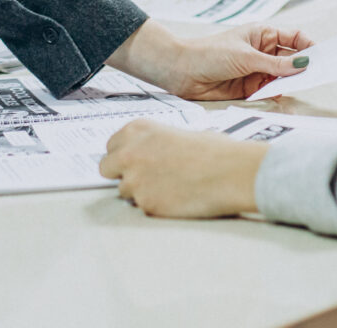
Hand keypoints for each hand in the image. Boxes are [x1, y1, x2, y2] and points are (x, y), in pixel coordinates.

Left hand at [100, 119, 266, 217]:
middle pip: (106, 168)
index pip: (111, 145)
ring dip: (140, 191)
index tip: (134, 161)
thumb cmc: (213, 151)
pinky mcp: (145, 204)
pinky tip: (176, 198)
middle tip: (143, 178)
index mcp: (138, 130)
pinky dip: (156, 205)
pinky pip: (142, 207)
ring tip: (168, 188)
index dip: (124, 155)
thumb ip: (155, 144)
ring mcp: (135, 180)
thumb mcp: (179, 133)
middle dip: (121, 173)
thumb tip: (150, 155)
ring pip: (124, 190)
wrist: (230, 171)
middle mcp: (129, 152)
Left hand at [107, 20, 312, 100]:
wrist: (181, 72)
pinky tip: (283, 96)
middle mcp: (263, 51)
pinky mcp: (250, 89)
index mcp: (263, 34)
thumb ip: (275, 64)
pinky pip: (271, 92)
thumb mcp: (245, 57)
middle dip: (304, 66)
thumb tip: (303, 64)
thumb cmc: (210, 54)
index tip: (323, 56)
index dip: (309, 45)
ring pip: (283, 77)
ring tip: (302, 86)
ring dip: (291, 82)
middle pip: (292, 58)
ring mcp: (257, 70)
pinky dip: (278, 94)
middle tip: (320, 75)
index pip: (294, 37)